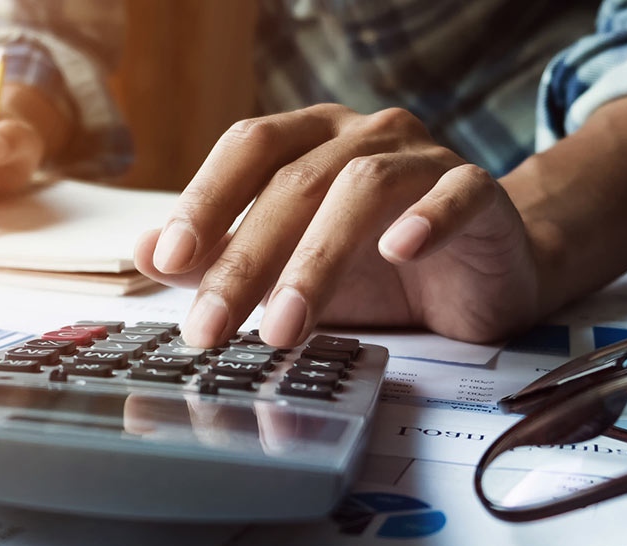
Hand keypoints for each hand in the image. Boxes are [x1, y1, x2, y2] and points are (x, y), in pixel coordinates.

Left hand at [133, 104, 540, 346]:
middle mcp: (363, 135)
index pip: (248, 149)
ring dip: (316, 260)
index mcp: (310, 139)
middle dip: (244, 261)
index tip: (167, 261)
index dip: (204, 199)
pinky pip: (458, 192)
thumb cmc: (376, 268)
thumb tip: (143, 255)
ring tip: (284, 327)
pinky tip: (399, 252)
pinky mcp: (481, 191)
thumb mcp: (288, 270)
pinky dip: (429, 219)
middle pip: (294, 182)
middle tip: (210, 327)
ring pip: (364, 188)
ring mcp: (425, 157)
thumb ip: (219, 258)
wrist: (483, 273)